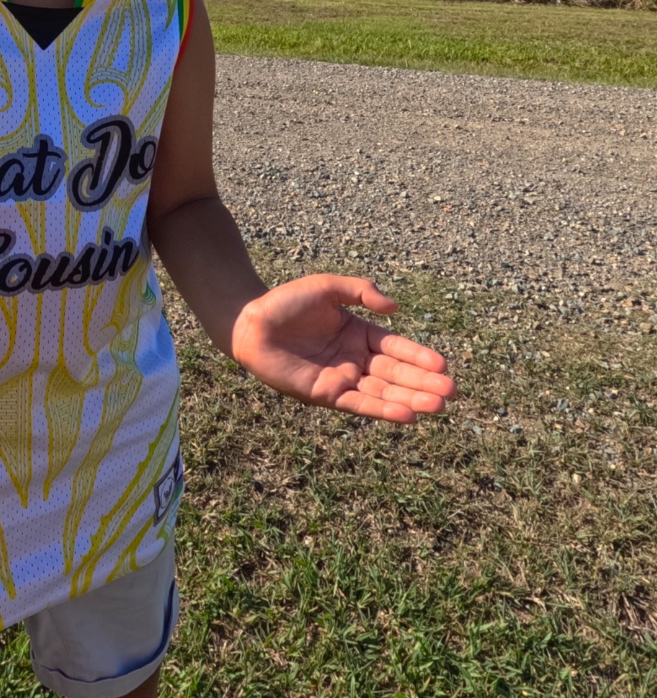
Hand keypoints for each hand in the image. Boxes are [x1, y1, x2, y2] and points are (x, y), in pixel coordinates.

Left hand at [231, 274, 454, 422]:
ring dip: (411, 400)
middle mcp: (354, 360)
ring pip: (383, 392)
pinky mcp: (326, 394)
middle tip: (452, 391)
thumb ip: (361, 292)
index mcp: (358, 334)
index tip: (443, 364)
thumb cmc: (285, 302)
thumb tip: (395, 308)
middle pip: (395, 374)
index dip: (419, 357)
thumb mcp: (328, 288)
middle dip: (423, 383)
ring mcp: (341, 378)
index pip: (396, 348)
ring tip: (439, 405)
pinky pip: (359, 404)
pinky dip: (382, 410)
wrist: (251, 322)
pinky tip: (406, 414)